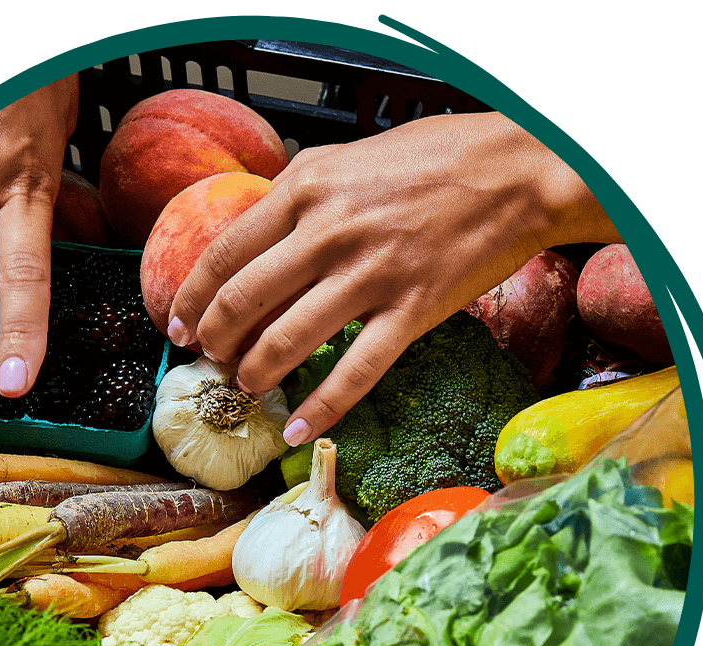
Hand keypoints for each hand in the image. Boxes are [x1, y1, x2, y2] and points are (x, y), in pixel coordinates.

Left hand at [167, 112, 619, 445]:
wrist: (521, 168)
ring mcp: (370, 274)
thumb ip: (299, 196)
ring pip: (287, 342)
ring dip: (256, 375)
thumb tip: (255, 236)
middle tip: (212, 362)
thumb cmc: (439, 158)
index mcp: (306, 189)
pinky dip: (319, 409)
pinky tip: (297, 430)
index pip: (223, 254)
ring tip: (248, 388)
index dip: (193, 299)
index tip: (180, 326)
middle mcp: (329, 232)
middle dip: (216, 343)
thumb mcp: (349, 159)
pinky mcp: (411, 311)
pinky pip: (353, 373)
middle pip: (243, 303)